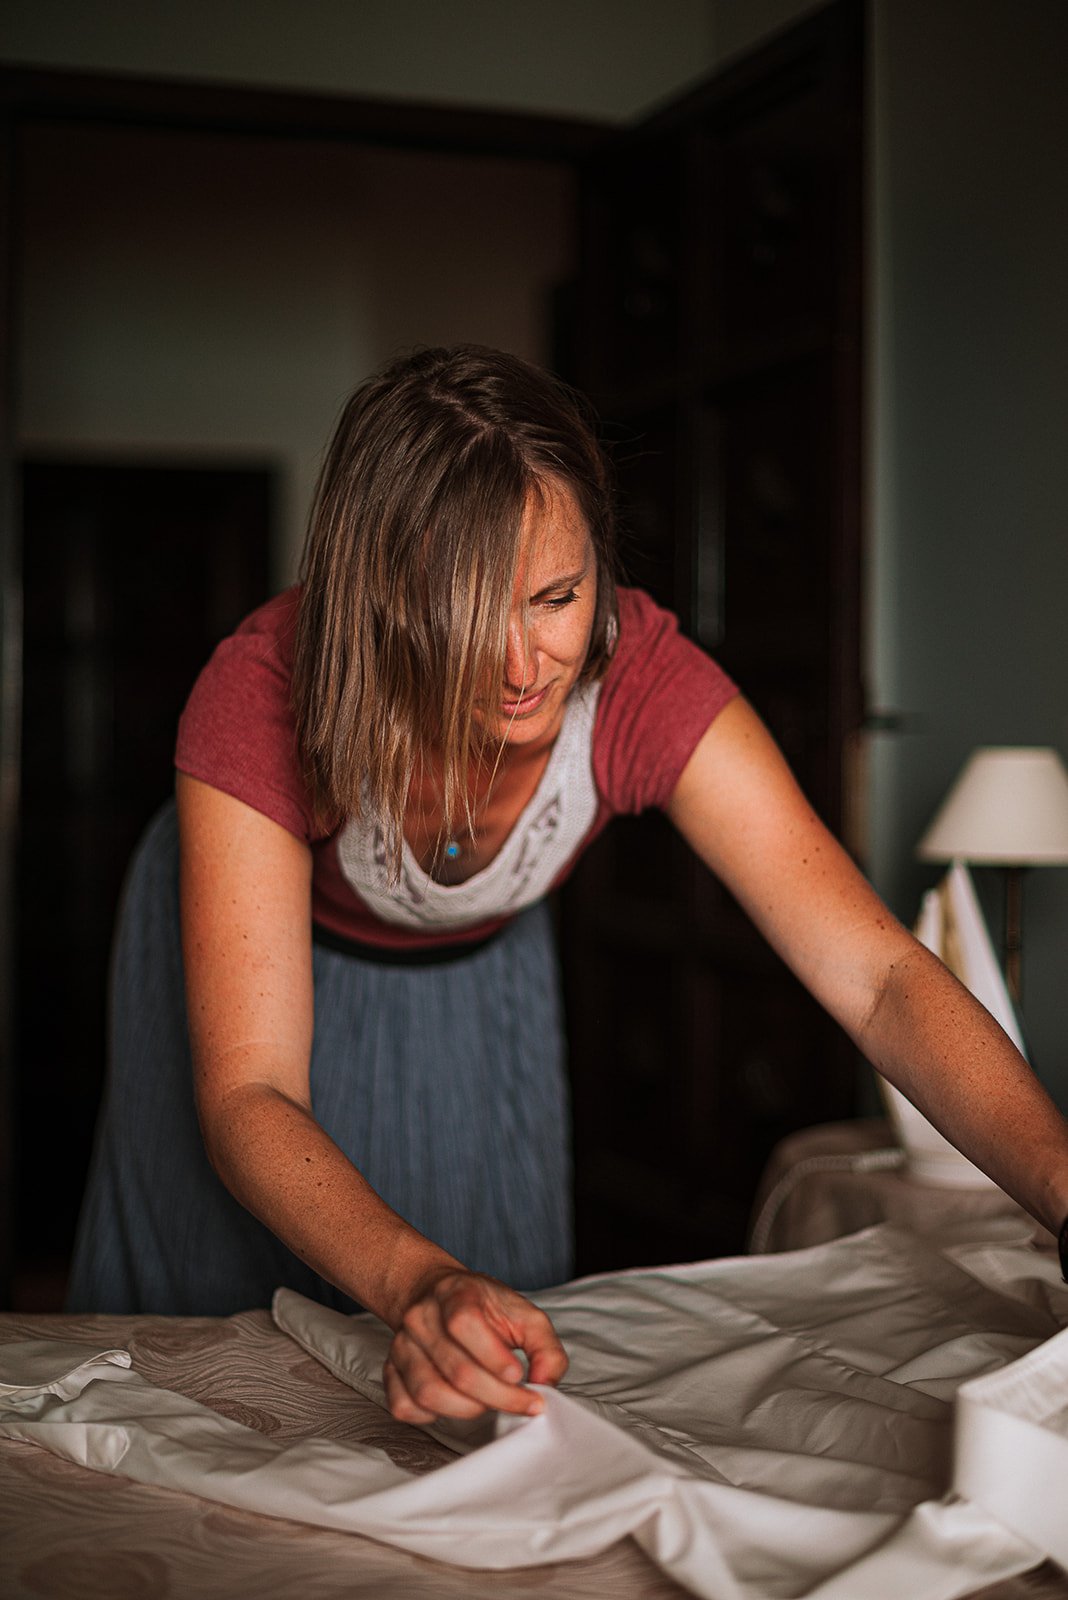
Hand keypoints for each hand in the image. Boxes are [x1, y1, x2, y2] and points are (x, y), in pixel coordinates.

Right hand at [382, 1267, 567, 1423]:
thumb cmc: (484, 1308)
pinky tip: (454, 1404)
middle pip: (456, 1370)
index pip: (465, 1324)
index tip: (520, 1377)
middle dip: (497, 1397)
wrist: (436, 1294)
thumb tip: (547, 1383)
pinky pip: (404, 1406)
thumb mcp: (523, 1314)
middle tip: (521, 1403)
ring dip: (467, 1409)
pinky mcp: (391, 1370)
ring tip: (488, 1403)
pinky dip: (431, 1416)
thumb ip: (546, 1347)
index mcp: (455, 1294)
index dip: (495, 1358)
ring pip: (428, 1392)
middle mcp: (422, 1318)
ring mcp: (402, 1346)